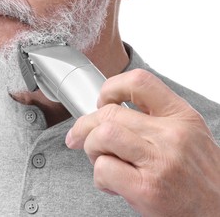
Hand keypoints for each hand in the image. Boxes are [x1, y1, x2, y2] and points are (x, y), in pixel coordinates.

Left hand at [65, 69, 219, 215]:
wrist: (219, 211)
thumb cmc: (198, 176)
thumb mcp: (186, 135)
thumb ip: (153, 119)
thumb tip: (108, 112)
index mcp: (181, 116)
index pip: (139, 82)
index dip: (111, 88)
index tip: (102, 101)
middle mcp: (171, 135)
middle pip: (109, 113)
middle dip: (85, 126)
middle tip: (81, 138)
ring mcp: (159, 161)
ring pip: (102, 136)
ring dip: (91, 148)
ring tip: (101, 160)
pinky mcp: (147, 188)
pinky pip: (104, 169)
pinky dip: (99, 177)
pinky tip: (112, 185)